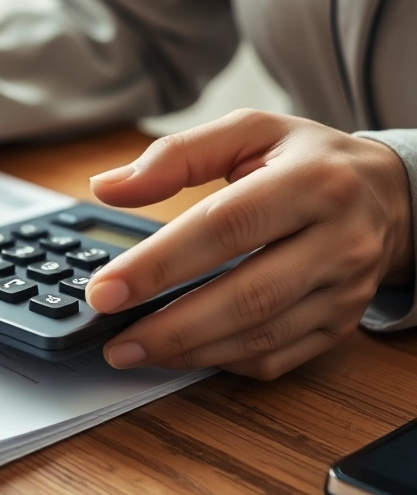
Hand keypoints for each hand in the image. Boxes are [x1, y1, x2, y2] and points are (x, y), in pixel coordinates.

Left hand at [87, 110, 411, 379]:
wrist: (389, 196)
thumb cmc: (307, 161)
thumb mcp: (248, 133)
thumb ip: (175, 157)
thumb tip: (106, 187)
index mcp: (313, 182)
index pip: (225, 227)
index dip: (159, 264)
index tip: (105, 290)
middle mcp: (338, 240)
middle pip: (247, 295)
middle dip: (172, 326)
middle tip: (114, 340)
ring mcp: (344, 290)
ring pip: (261, 336)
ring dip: (190, 352)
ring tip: (134, 352)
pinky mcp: (340, 324)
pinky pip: (275, 357)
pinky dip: (222, 361)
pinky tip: (181, 354)